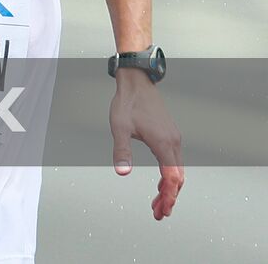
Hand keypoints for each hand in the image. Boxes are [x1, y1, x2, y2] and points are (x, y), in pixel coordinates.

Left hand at [110, 71, 184, 219]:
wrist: (136, 83)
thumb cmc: (127, 103)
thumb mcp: (119, 128)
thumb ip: (121, 151)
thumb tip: (122, 172)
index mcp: (163, 143)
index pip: (171, 178)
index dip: (168, 196)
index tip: (161, 210)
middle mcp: (173, 143)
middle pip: (177, 178)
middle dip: (169, 197)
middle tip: (158, 213)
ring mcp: (174, 139)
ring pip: (177, 171)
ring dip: (169, 188)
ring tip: (158, 204)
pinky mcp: (170, 136)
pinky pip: (174, 162)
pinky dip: (169, 176)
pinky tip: (161, 183)